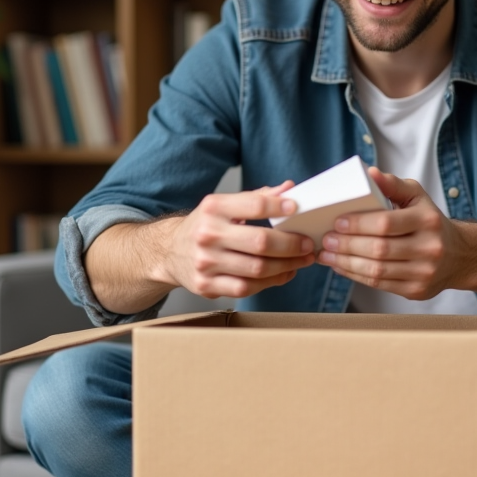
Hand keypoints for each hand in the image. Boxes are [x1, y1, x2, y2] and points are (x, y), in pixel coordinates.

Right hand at [167, 182, 315, 298]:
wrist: (169, 252)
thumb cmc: (205, 226)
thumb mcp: (224, 205)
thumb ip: (258, 198)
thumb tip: (289, 189)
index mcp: (213, 208)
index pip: (254, 205)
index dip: (280, 207)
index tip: (297, 209)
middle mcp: (208, 235)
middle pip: (260, 242)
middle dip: (291, 245)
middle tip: (308, 244)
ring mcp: (206, 263)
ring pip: (257, 269)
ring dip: (287, 266)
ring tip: (302, 260)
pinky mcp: (207, 286)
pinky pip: (247, 288)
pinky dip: (270, 283)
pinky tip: (283, 274)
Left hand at [317, 167, 472, 298]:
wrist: (459, 255)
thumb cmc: (429, 221)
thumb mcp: (417, 196)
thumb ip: (392, 184)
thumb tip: (369, 174)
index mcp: (428, 221)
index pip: (386, 223)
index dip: (358, 224)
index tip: (337, 222)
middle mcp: (429, 248)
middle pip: (379, 249)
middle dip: (347, 245)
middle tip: (326, 239)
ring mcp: (423, 272)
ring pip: (377, 270)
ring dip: (346, 263)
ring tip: (327, 255)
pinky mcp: (416, 291)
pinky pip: (379, 284)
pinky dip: (356, 275)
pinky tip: (341, 266)